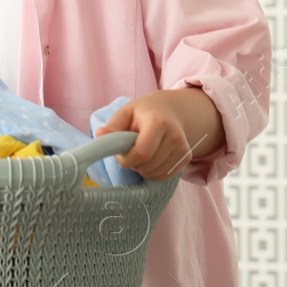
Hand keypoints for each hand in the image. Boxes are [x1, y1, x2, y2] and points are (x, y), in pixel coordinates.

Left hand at [94, 86, 223, 178]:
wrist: (170, 111)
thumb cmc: (143, 113)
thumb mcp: (125, 113)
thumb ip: (112, 126)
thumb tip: (99, 136)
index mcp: (159, 123)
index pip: (142, 153)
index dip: (127, 159)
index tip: (120, 152)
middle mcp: (175, 136)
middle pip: (147, 166)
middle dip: (133, 163)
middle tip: (130, 150)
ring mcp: (183, 149)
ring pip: (155, 174)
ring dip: (142, 168)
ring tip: (142, 152)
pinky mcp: (186, 158)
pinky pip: (164, 176)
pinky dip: (153, 172)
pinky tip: (151, 158)